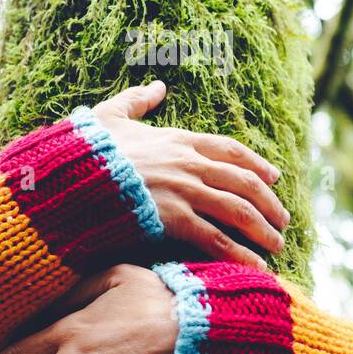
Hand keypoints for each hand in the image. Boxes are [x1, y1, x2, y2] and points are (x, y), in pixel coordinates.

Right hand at [93, 80, 288, 268]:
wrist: (68, 176)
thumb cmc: (86, 149)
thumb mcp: (111, 115)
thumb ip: (137, 100)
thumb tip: (157, 85)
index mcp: (178, 138)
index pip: (230, 149)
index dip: (256, 163)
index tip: (274, 176)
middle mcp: (189, 163)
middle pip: (244, 182)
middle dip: (269, 202)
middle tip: (284, 220)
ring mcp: (184, 191)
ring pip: (238, 211)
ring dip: (263, 230)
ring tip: (277, 246)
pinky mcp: (174, 218)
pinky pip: (217, 240)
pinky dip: (241, 254)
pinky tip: (256, 267)